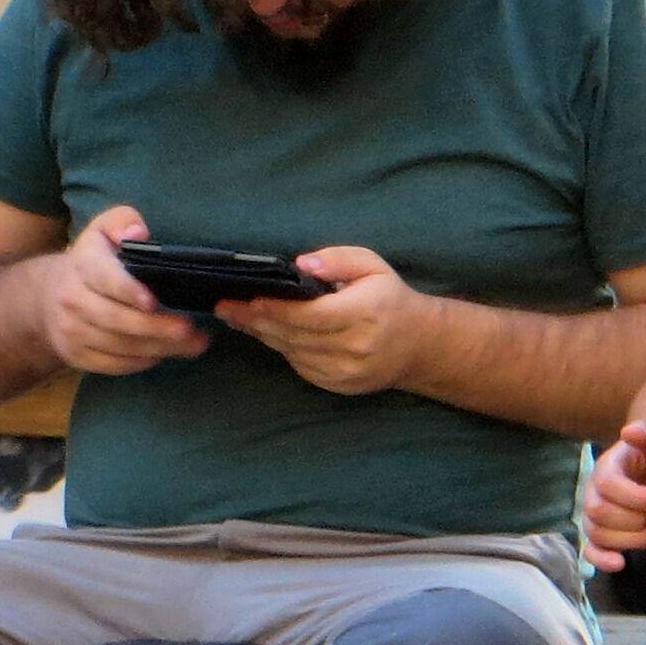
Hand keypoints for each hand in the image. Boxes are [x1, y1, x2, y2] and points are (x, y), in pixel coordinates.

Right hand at [30, 205, 212, 375]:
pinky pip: (113, 364)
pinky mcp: (76, 355)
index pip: (104, 279)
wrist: (48, 296)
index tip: (153, 301)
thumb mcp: (104, 229)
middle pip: (115, 319)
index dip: (128, 291)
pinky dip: (142, 362)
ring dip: (158, 348)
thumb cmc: (94, 259)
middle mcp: (72, 299)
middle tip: (191, 331)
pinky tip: (167, 354)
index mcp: (83, 264)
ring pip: (118, 346)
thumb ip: (122, 222)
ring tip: (193, 345)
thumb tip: (137, 233)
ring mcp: (71, 330)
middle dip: (156, 327)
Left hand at [214, 245, 424, 396]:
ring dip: (263, 335)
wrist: (419, 345)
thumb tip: (301, 264)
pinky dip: (283, 348)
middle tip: (226, 307)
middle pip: (293, 335)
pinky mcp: (339, 385)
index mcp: (363, 314)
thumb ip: (338, 259)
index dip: (275, 308)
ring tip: (238, 317)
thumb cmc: (390, 299)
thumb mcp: (372, 266)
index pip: (309, 314)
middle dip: (256, 321)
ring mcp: (346, 371)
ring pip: (292, 352)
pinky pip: (300, 366)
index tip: (247, 299)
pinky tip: (267, 333)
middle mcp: (354, 347)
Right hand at [582, 420, 645, 570]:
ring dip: (630, 540)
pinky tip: (621, 563)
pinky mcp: (598, 537)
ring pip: (596, 534)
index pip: (607, 484)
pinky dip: (602, 560)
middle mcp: (593, 491)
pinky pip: (590, 552)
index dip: (636, 496)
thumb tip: (630, 432)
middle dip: (633, 519)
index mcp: (607, 467)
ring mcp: (593, 516)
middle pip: (598, 512)